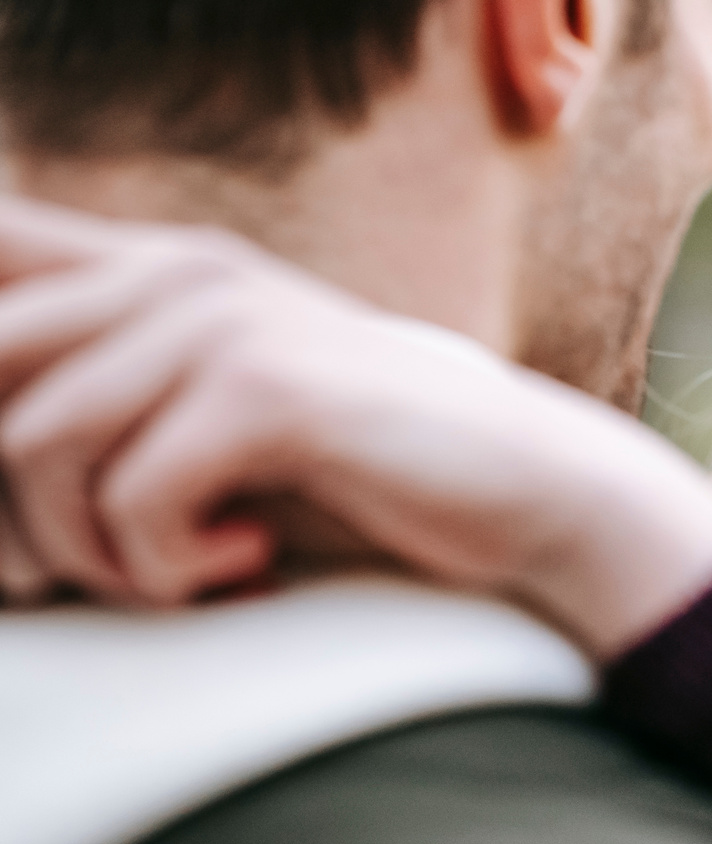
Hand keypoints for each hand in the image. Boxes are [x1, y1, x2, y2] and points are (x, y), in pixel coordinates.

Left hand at [0, 196, 711, 658]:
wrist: (528, 493)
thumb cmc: (359, 484)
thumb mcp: (208, 427)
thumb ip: (94, 405)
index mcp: (149, 266)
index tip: (19, 471)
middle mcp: (174, 269)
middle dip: (2, 506)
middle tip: (65, 574)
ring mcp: (221, 316)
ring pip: (32, 443)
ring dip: (89, 552)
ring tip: (175, 576)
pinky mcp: (266, 385)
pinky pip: (131, 499)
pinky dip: (168, 568)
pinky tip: (245, 565)